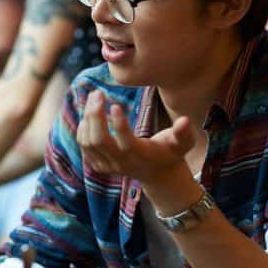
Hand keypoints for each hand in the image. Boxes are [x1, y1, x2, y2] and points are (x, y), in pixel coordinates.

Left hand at [76, 90, 193, 185]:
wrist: (157, 174)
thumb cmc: (170, 152)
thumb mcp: (183, 143)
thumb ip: (184, 132)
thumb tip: (184, 120)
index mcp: (141, 156)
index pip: (126, 143)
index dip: (119, 125)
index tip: (115, 105)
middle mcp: (122, 163)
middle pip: (100, 141)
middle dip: (95, 115)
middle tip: (97, 93)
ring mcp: (108, 166)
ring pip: (88, 142)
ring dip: (88, 118)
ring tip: (94, 98)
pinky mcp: (98, 165)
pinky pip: (84, 145)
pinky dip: (83, 128)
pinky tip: (90, 113)